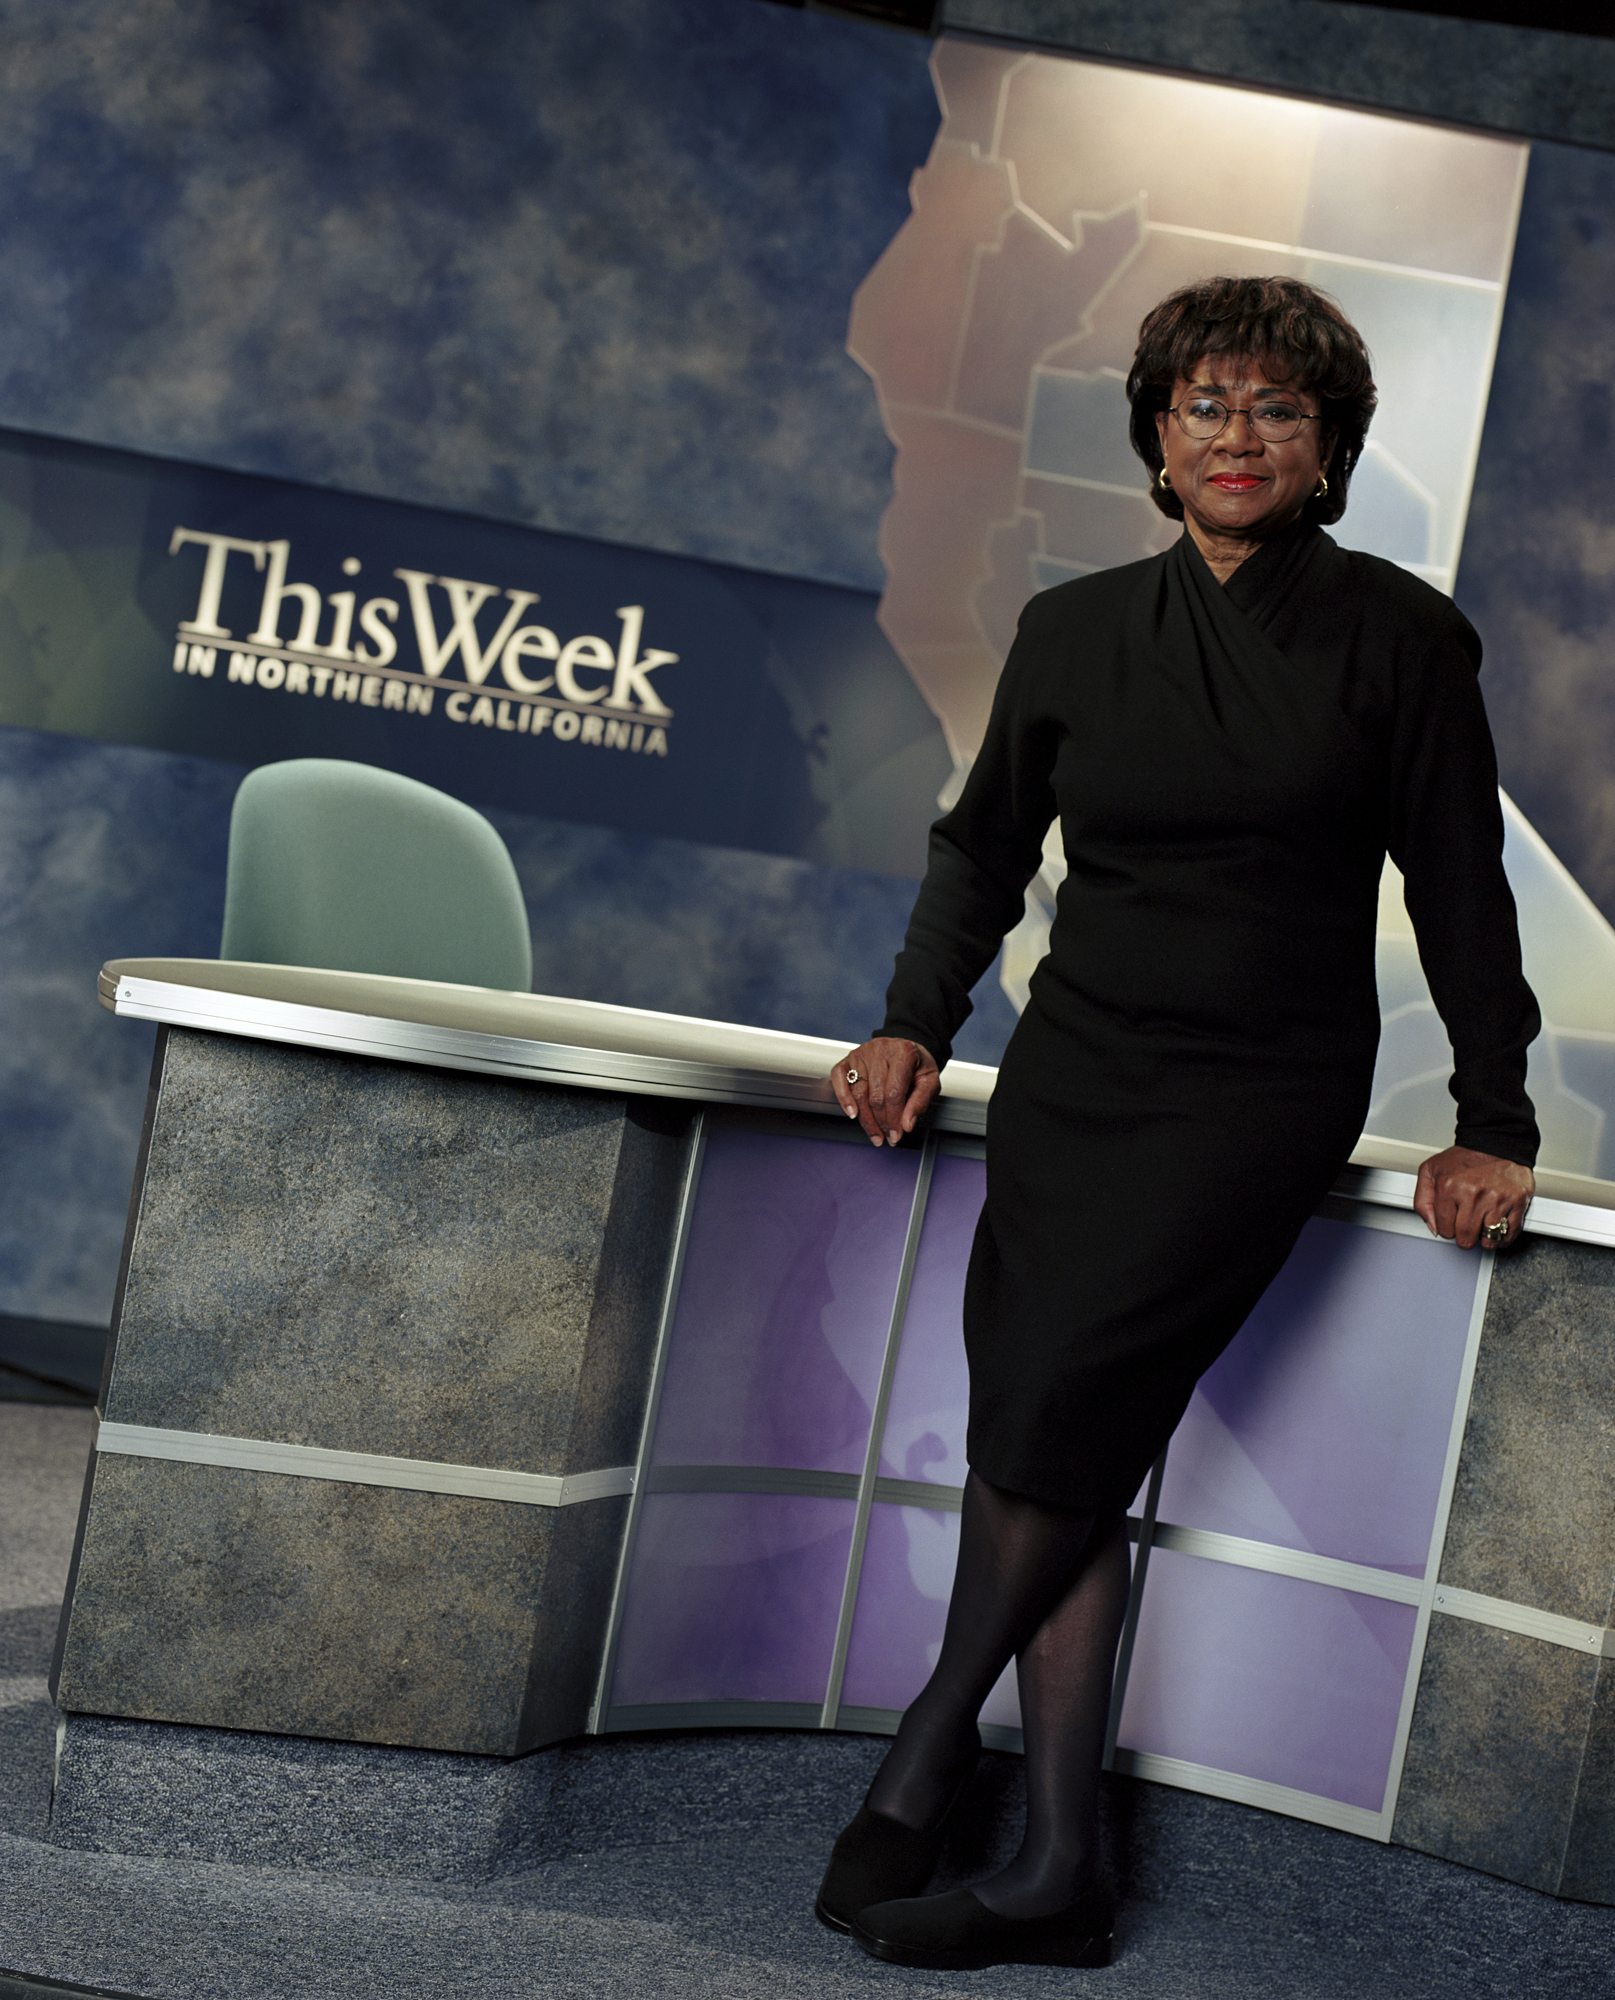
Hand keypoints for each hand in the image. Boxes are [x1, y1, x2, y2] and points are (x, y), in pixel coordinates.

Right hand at [831, 1037, 940, 1147]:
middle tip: (888, 1136)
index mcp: (903, 1052)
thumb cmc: (918, 1065)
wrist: (907, 1049)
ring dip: (865, 1119)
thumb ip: (920, 1102)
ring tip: (875, 1133)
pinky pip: (839, 1078)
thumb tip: (907, 1124)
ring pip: (858, 1092)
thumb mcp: (930, 1081)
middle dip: (881, 1122)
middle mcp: (880, 1049)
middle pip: (875, 1096)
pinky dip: (843, 1097)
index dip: (894, 1118)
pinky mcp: (849, 1058)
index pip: (894, 1093)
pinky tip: (852, 1113)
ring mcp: (862, 1053)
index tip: (897, 1134)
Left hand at [1414, 1146, 1533, 1249]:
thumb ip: (1422, 1200)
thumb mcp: (1430, 1171)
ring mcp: (1497, 1198)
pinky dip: (1503, 1237)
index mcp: (1449, 1187)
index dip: (1447, 1229)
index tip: (1451, 1221)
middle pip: (1466, 1238)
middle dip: (1464, 1236)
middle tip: (1466, 1224)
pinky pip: (1510, 1234)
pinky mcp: (1517, 1201)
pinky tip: (1497, 1228)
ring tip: (1482, 1224)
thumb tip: (1433, 1228)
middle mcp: (1473, 1194)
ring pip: (1488, 1240)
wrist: (1495, 1141)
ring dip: (1484, 1237)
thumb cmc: (1464, 1158)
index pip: (1444, 1230)